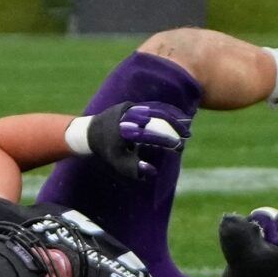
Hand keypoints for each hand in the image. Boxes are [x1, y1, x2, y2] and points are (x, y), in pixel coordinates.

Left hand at [67, 101, 188, 181]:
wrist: (90, 131)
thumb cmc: (107, 150)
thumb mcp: (118, 162)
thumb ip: (135, 168)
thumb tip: (153, 172)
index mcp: (125, 131)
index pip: (151, 134)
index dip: (167, 139)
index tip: (179, 146)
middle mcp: (128, 116)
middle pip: (157, 118)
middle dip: (174, 127)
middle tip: (187, 136)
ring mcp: (130, 108)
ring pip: (156, 111)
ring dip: (172, 118)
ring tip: (185, 127)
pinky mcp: (132, 105)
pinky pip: (151, 107)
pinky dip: (165, 112)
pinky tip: (178, 118)